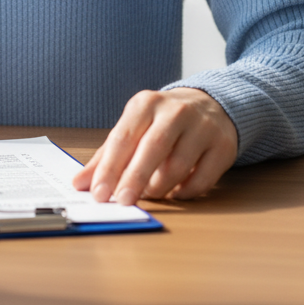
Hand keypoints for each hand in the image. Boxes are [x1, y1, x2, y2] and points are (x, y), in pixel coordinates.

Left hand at [72, 88, 237, 204]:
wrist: (209, 104)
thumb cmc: (161, 120)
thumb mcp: (133, 127)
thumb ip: (106, 156)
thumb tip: (80, 183)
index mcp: (145, 104)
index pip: (123, 138)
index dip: (109, 168)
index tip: (98, 192)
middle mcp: (174, 111)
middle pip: (152, 149)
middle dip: (135, 179)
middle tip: (122, 201)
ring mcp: (202, 128)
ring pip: (178, 166)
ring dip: (160, 187)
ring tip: (149, 195)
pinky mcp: (223, 146)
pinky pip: (203, 179)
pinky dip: (185, 192)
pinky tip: (175, 194)